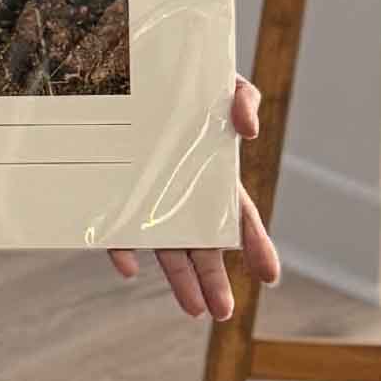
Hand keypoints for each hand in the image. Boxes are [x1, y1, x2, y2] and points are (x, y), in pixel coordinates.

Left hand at [107, 74, 280, 322]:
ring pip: (164, 245)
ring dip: (179, 278)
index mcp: (211, 176)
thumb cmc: (182, 81)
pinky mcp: (111, 196)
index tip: (269, 276)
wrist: (125, 68)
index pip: (238, 218)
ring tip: (195, 310)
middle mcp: (180, 194)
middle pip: (202, 244)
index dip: (255, 246)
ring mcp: (146, 198)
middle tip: (224, 312)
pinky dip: (122, 247)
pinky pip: (114, 228)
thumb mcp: (219, 83)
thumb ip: (242, 99)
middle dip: (215, 278)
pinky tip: (128, 265)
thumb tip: (249, 130)